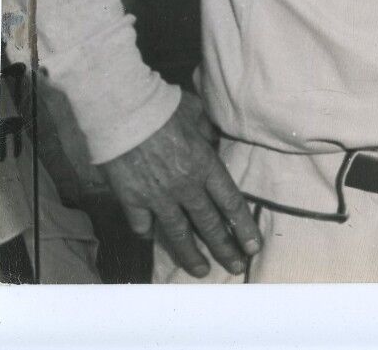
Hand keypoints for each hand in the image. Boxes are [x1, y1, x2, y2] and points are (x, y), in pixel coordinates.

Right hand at [98, 90, 260, 277]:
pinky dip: (148, 233)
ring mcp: (158, 197)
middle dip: (225, 248)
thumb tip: (210, 140)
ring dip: (191, 254)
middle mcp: (186, 187)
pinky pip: (142, 224)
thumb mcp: (197, 115)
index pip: (231, 203)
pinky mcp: (131, 199)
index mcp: (206, 166)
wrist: (125, 112)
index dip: (243, 227)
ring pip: (178, 233)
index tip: (252, 247)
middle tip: (235, 267)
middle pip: (210, 225)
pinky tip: (152, 239)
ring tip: (202, 270)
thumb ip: (206, 133)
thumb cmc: (164, 107)